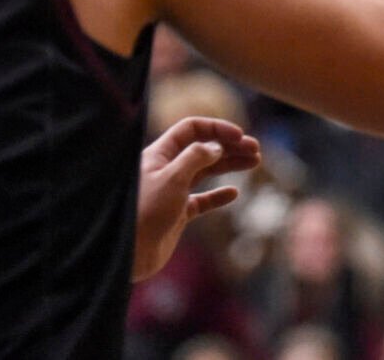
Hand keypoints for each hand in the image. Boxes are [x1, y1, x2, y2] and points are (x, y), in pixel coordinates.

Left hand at [133, 117, 261, 281]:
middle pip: (203, 149)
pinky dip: (218, 196)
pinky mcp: (177, 213)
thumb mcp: (171, 179)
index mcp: (160, 154)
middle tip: (255, 149)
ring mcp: (173, 191)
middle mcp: (167, 169)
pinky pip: (202, 200)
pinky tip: (233, 193)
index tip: (239, 135)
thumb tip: (216, 147)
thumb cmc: (144, 213)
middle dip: (229, 146)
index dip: (216, 128)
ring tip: (254, 161)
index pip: (191, 130)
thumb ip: (195, 158)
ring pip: (206, 172)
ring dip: (230, 164)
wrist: (129, 254)